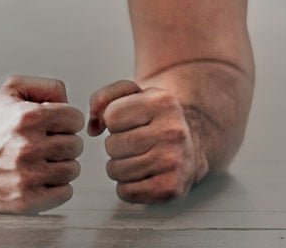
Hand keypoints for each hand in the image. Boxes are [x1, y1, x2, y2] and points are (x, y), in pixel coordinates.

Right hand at [0, 75, 84, 213]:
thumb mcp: (12, 90)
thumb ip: (47, 87)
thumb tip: (70, 102)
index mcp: (27, 117)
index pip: (75, 118)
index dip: (67, 120)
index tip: (54, 126)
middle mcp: (27, 146)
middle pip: (76, 145)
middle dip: (64, 143)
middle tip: (46, 144)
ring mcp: (27, 176)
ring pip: (72, 169)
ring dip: (62, 165)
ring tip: (43, 161)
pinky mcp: (26, 200)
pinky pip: (65, 192)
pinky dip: (58, 187)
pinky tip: (42, 178)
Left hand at [88, 79, 208, 203]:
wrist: (192, 144)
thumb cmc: (157, 119)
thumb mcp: (133, 94)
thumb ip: (104, 97)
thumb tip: (93, 127)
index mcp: (162, 102)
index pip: (112, 116)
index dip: (113, 121)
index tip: (130, 122)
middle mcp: (172, 131)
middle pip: (112, 145)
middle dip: (115, 145)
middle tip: (134, 143)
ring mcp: (174, 161)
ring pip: (116, 170)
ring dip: (119, 167)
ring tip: (138, 158)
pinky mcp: (171, 188)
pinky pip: (126, 192)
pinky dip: (127, 186)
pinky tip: (143, 175)